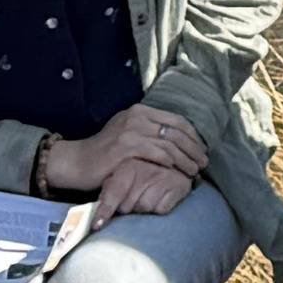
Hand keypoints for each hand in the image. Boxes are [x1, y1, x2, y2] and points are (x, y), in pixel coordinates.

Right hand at [34, 107, 204, 204]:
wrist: (78, 162)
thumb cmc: (106, 153)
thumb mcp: (129, 134)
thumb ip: (150, 132)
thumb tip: (180, 140)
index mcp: (140, 111)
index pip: (176, 120)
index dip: (193, 136)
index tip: (202, 150)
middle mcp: (136, 116)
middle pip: (177, 131)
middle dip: (194, 148)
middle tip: (203, 163)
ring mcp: (130, 130)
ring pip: (170, 144)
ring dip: (186, 159)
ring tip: (194, 172)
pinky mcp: (126, 146)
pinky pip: (157, 153)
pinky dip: (170, 162)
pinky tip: (176, 170)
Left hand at [88, 153, 194, 220]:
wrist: (175, 162)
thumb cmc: (141, 174)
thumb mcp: (120, 177)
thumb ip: (108, 193)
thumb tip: (96, 218)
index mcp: (129, 165)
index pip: (114, 192)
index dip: (105, 210)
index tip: (96, 225)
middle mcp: (146, 169)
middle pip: (128, 206)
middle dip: (127, 208)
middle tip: (132, 201)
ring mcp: (164, 176)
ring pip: (145, 208)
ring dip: (143, 210)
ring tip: (147, 198)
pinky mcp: (179, 186)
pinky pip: (161, 210)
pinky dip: (159, 208)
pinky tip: (160, 199)